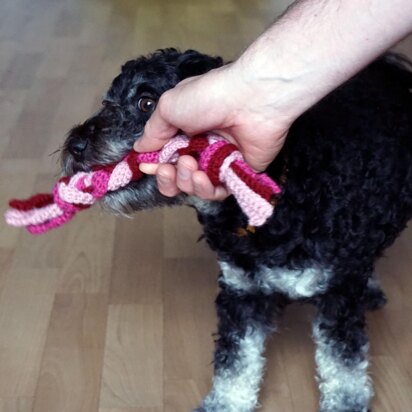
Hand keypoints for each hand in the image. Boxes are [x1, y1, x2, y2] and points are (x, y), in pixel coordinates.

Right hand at [134, 63, 291, 198]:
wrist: (251, 100)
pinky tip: (202, 177)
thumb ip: (154, 132)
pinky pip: (217, 193)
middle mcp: (201, 149)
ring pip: (195, 187)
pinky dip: (206, 189)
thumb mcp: (170, 107)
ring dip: (186, 181)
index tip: (148, 167)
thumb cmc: (209, 98)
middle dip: (168, 179)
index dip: (156, 168)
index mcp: (185, 132)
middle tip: (169, 169)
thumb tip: (139, 150)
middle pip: (177, 178)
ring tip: (190, 165)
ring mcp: (219, 163)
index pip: (165, 159)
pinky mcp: (237, 174)